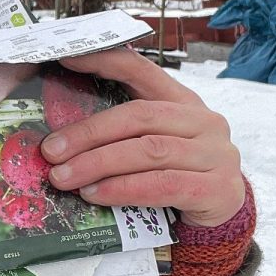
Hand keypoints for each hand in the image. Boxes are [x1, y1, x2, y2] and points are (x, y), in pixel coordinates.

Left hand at [41, 49, 244, 227]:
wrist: (223, 217)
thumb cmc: (178, 177)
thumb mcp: (156, 147)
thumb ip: (124, 134)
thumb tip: (60, 138)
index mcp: (184, 101)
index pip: (142, 70)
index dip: (105, 61)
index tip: (65, 58)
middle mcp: (204, 121)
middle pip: (139, 117)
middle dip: (89, 133)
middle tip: (51, 151)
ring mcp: (216, 154)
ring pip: (148, 151)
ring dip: (98, 164)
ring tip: (64, 177)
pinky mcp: (217, 189)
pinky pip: (161, 185)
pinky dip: (122, 189)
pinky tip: (95, 195)